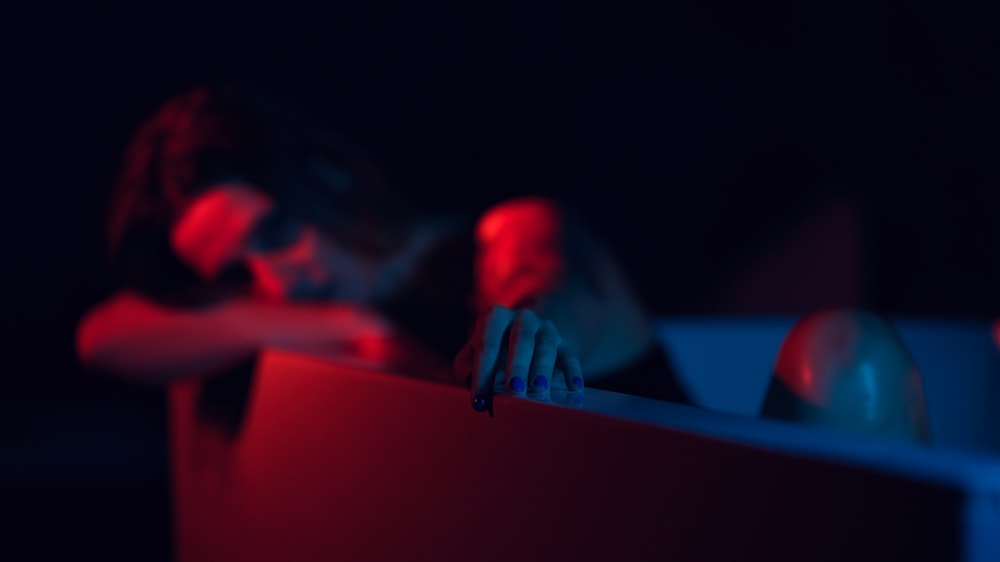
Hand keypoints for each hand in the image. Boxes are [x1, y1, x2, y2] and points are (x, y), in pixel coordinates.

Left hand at [454, 305, 583, 411]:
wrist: (524, 337)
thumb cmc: (493, 351)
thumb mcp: (474, 353)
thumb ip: (467, 366)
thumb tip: (471, 383)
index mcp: (495, 317)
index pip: (487, 344)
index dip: (481, 373)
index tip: (479, 401)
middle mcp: (522, 318)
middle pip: (521, 339)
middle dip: (517, 366)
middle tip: (513, 390)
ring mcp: (545, 328)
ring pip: (546, 345)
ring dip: (542, 368)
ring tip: (539, 390)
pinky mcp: (564, 343)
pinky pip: (570, 355)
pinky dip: (572, 372)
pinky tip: (574, 389)